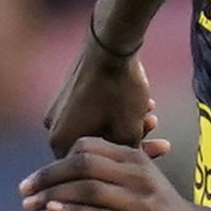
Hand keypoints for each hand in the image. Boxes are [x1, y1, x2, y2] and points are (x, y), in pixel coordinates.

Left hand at [20, 138, 210, 210]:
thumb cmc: (160, 210)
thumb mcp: (139, 182)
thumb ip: (108, 174)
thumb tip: (64, 177)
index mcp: (134, 159)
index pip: (86, 147)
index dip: (56, 160)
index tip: (37, 178)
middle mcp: (136, 175)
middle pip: (82, 163)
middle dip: (47, 175)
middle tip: (23, 188)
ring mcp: (137, 201)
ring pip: (87, 188)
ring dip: (52, 195)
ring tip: (29, 204)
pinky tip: (52, 210)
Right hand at [43, 28, 159, 156]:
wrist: (110, 42)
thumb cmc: (118, 89)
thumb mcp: (128, 131)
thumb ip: (125, 155)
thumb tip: (128, 166)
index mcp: (61, 141)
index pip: (94, 168)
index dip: (126, 162)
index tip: (151, 155)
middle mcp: (53, 126)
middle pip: (98, 145)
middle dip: (130, 139)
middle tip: (157, 134)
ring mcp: (58, 108)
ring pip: (98, 126)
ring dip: (125, 124)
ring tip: (152, 115)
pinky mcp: (67, 91)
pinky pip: (93, 110)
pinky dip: (115, 110)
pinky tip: (143, 102)